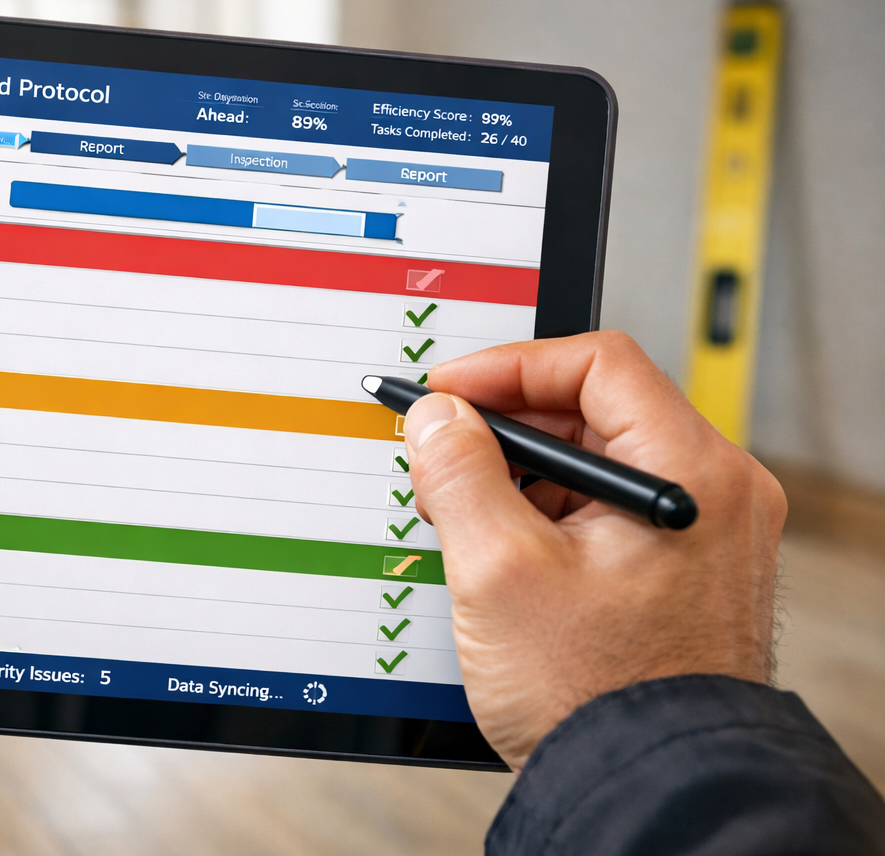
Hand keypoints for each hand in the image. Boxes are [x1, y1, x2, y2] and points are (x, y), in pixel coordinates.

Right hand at [402, 330, 785, 769]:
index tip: (447, 393)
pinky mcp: (683, 569)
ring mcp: (705, 534)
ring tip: (465, 518)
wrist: (644, 790)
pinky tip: (502, 550)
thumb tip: (437, 416)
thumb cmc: (594, 697)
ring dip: (522, 472)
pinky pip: (609, 506)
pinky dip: (549, 511)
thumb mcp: (499, 569)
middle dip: (507, 426)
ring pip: (598, 459)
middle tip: (442, 456)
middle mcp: (716, 494)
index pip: (598, 362)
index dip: (507, 366)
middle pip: (597, 408)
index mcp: (692, 476)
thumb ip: (459, 473)